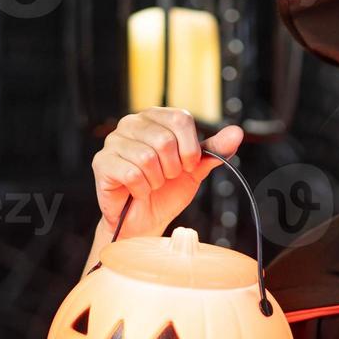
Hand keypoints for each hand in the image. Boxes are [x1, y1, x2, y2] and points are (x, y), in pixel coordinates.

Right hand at [91, 108, 242, 239]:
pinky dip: (141, 189)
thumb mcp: (195, 169)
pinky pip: (131, 173)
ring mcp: (114, 141)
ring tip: (152, 184)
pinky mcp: (102, 162)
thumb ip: (214, 150)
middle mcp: (132, 123)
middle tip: (166, 178)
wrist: (145, 220)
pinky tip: (138, 191)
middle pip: (164, 139)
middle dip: (173, 168)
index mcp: (156, 118)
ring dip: (156, 180)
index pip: (180, 119)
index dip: (190, 148)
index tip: (188, 165)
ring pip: (147, 158)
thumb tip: (236, 132)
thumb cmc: (167, 191)